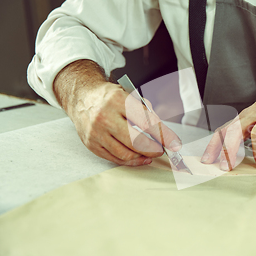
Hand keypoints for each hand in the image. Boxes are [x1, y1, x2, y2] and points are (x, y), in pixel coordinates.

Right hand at [54, 60, 181, 165]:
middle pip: (136, 141)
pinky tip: (140, 158)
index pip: (146, 122)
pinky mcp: (91, 144)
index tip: (174, 143)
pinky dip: (131, 161)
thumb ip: (146, 112)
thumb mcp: (128, 95)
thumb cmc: (109, 97)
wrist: (82, 97)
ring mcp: (96, 132)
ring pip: (126, 153)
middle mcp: (105, 116)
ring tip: (151, 153)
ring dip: (143, 156)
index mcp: (117, 100)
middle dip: (154, 149)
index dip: (163, 135)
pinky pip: (115, 158)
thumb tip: (164, 133)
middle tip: (162, 149)